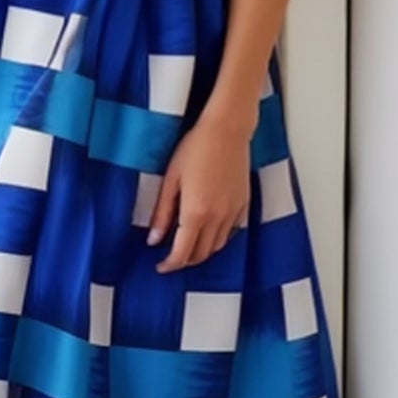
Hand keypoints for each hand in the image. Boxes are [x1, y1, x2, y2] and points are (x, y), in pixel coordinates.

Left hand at [147, 114, 252, 272]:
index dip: (170, 265)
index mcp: (196, 213)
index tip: (160, 267)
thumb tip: (153, 240)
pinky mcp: (243, 204)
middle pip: (202, 254)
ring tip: (188, 243)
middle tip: (171, 257)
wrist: (227, 130)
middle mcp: (217, 218)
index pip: (182, 253)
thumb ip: (162, 213)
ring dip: (202, 251)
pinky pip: (231, 231)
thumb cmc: (195, 149)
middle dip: (185, 261)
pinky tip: (208, 229)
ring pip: (218, 246)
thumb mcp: (171, 180)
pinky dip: (218, 238)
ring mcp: (233, 212)